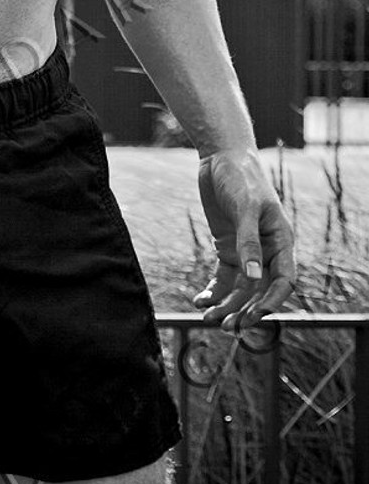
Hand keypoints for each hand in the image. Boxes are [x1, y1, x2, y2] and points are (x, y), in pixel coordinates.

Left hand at [192, 148, 295, 332]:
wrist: (221, 157)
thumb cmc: (240, 178)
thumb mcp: (245, 207)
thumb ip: (249, 242)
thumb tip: (253, 278)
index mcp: (281, 241)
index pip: (283, 281)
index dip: (271, 301)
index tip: (253, 316)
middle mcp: (266, 250)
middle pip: (260, 290)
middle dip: (245, 309)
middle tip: (228, 326)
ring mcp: (246, 250)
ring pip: (240, 287)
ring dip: (227, 304)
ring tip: (209, 318)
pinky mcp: (227, 246)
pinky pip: (223, 276)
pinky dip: (213, 290)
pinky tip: (200, 300)